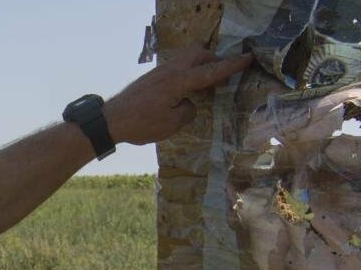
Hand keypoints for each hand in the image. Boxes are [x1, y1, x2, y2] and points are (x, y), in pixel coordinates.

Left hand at [104, 49, 252, 144]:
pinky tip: (185, 94)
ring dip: (199, 69)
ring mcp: (160, 72)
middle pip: (198, 54)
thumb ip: (188, 110)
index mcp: (179, 81)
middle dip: (213, 61)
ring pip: (186, 61)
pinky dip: (187, 76)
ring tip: (205, 89)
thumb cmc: (142, 123)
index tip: (248, 58)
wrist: (112, 120)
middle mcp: (170, 71)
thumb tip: (190, 103)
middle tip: (221, 78)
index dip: (232, 66)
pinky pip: (176, 70)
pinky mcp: (152, 79)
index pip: (211, 71)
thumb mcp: (173, 123)